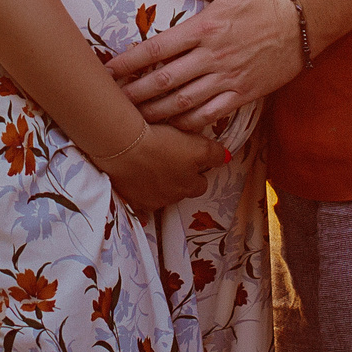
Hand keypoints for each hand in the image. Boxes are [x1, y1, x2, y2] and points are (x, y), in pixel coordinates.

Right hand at [101, 123, 228, 213]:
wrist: (125, 148)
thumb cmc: (163, 142)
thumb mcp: (197, 145)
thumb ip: (214, 153)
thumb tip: (226, 158)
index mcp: (190, 185)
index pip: (200, 184)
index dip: (196, 172)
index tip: (188, 159)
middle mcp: (173, 198)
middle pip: (180, 192)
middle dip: (177, 181)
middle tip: (168, 162)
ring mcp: (151, 202)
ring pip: (159, 197)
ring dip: (158, 186)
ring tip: (149, 167)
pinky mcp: (131, 200)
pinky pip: (138, 208)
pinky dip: (139, 200)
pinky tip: (136, 190)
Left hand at [106, 0, 305, 132]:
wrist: (305, 21)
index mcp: (204, 27)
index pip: (158, 48)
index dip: (130, 62)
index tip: (110, 70)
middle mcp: (212, 56)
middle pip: (165, 81)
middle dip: (135, 94)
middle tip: (114, 102)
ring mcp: (228, 78)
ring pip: (184, 102)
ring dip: (157, 113)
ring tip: (136, 120)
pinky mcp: (243, 93)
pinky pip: (211, 114)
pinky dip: (190, 124)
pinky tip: (174, 128)